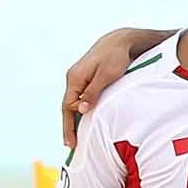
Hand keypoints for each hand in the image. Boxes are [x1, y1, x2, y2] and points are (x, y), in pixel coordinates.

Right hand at [60, 31, 138, 146]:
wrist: (120, 41)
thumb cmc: (116, 57)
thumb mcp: (107, 76)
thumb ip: (94, 92)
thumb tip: (81, 110)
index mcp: (75, 78)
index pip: (67, 107)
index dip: (69, 126)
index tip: (72, 143)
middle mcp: (73, 78)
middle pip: (67, 107)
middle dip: (69, 127)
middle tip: (71, 146)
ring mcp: (79, 78)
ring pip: (74, 103)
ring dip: (74, 120)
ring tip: (76, 137)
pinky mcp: (87, 78)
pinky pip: (81, 98)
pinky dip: (81, 110)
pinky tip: (84, 120)